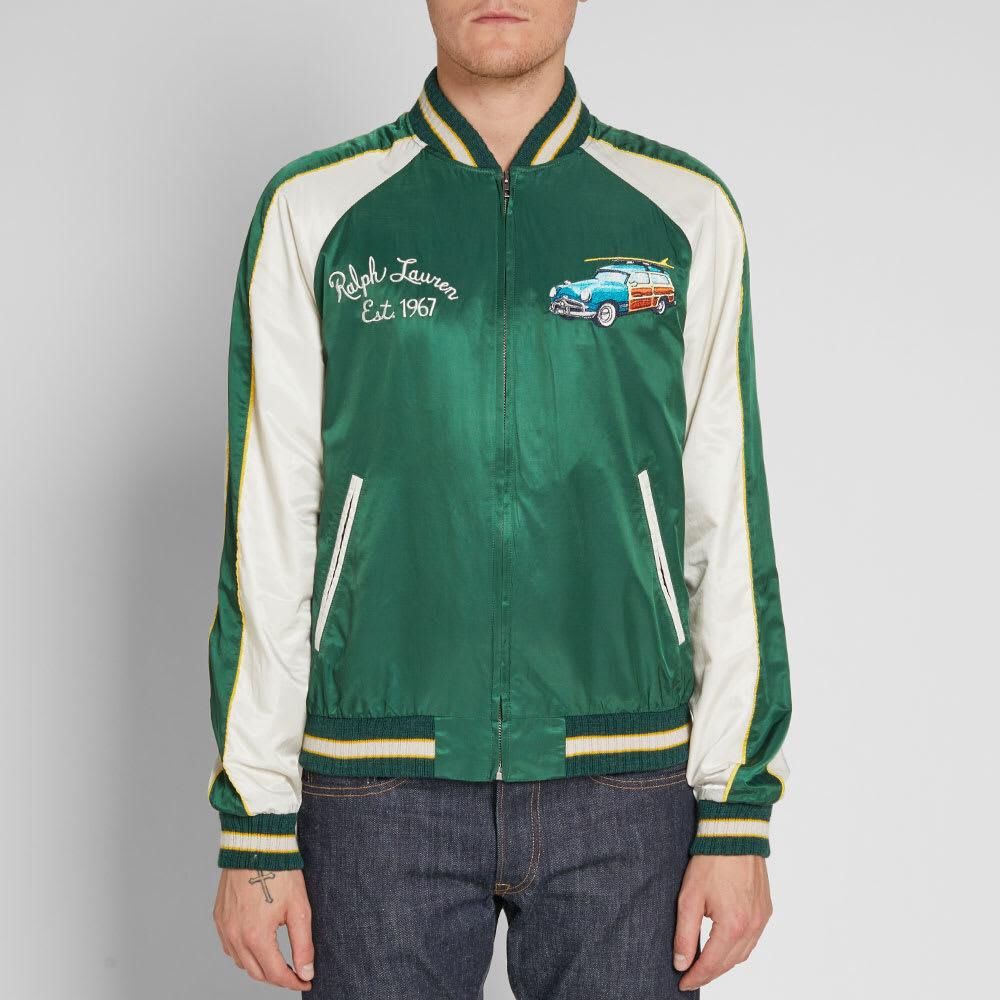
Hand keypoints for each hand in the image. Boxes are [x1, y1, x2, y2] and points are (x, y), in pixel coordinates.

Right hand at [214, 868, 313, 990]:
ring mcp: (224, 928)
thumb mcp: (298, 909)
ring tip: (279, 961)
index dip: (293, 981)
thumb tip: (306, 972)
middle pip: (257, 973)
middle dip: (278, 977)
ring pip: (241, 962)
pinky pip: (230, 947)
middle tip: (296, 973)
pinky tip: (257, 946)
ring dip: (260, 966)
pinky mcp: (219, 918)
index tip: (306, 981)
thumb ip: (303, 945)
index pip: (275, 974)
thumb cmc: (279, 872)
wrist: (256, 845)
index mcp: (255, 936)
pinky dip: (244, 953)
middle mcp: (235, 936)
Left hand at [673, 855, 772, 991]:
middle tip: (691, 976)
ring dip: (724, 963)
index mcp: (733, 926)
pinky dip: (738, 948)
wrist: (734, 834)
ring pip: (743, 954)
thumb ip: (685, 934)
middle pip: (729, 963)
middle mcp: (752, 927)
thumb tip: (681, 962)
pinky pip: (753, 939)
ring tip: (705, 964)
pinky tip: (725, 945)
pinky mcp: (765, 910)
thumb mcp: (689, 898)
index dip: (696, 976)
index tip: (682, 983)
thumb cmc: (711, 862)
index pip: (712, 964)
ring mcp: (762, 919)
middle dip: (710, 973)